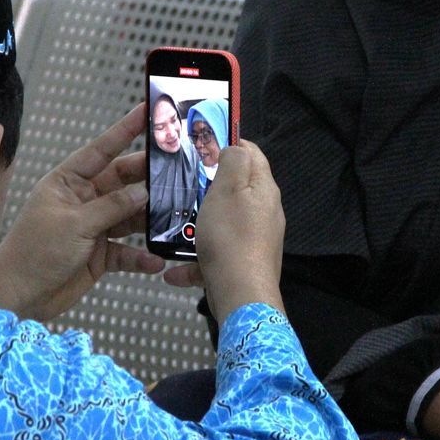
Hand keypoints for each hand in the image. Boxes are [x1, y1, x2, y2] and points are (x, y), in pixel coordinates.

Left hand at [0, 105, 164, 320]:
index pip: (100, 150)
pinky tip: (156, 260)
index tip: (147, 112)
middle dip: (148, 177)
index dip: (124, 131)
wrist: (19, 296)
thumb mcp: (74, 223)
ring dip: (151, 218)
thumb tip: (144, 192)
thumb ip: (111, 207)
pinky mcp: (101, 254)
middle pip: (122, 182)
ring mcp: (94, 227)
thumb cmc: (34, 251)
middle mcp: (83, 200)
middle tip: (177, 168)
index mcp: (67, 182)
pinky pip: (128, 250)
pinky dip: (141, 256)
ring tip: (176, 214)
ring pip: (130, 216)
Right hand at [185, 141, 286, 322]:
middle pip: (238, 189)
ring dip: (199, 225)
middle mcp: (265, 212)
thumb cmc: (231, 238)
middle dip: (210, 187)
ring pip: (224, 223)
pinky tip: (175, 271)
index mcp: (263, 189)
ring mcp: (256, 239)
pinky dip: (196, 260)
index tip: (204, 145)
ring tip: (177, 228)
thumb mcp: (228, 188)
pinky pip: (217, 255)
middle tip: (185, 187)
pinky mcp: (244, 263)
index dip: (229, 143)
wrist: (240, 295)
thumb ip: (233, 160)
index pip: (252, 153)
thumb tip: (236, 147)